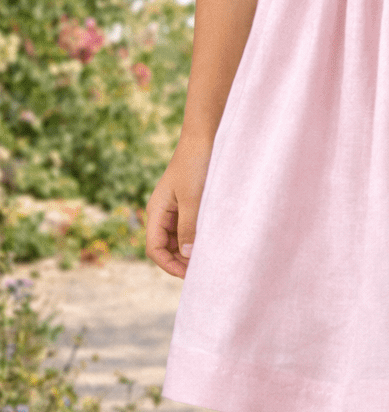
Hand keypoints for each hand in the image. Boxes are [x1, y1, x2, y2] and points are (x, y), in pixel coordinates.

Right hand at [145, 143, 209, 278]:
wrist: (204, 137)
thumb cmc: (195, 165)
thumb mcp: (192, 198)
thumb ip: (189, 227)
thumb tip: (187, 256)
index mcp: (156, 212)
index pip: (154, 249)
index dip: (169, 265)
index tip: (190, 274)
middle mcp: (162, 213)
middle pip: (166, 247)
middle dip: (181, 261)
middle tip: (205, 268)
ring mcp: (175, 208)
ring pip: (178, 239)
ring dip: (190, 250)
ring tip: (209, 257)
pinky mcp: (188, 203)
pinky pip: (188, 227)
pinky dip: (197, 237)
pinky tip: (212, 241)